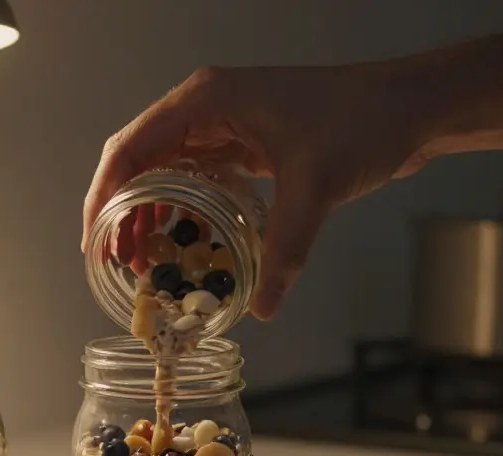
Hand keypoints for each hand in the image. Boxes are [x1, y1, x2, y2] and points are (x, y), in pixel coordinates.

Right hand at [82, 64, 435, 319]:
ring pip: (164, 168)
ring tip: (142, 260)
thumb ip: (285, 248)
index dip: (103, 196)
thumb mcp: (315, 187)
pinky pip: (196, 174)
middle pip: (138, 158)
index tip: (93, 241)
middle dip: (120, 210)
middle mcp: (206, 106)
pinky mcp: (244, 140)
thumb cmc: (362, 122)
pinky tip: (180, 242)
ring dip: (148, 211)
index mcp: (207, 100)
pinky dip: (181, 207)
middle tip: (114, 261)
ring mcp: (225, 122)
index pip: (131, 147)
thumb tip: (262, 307)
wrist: (409, 106)